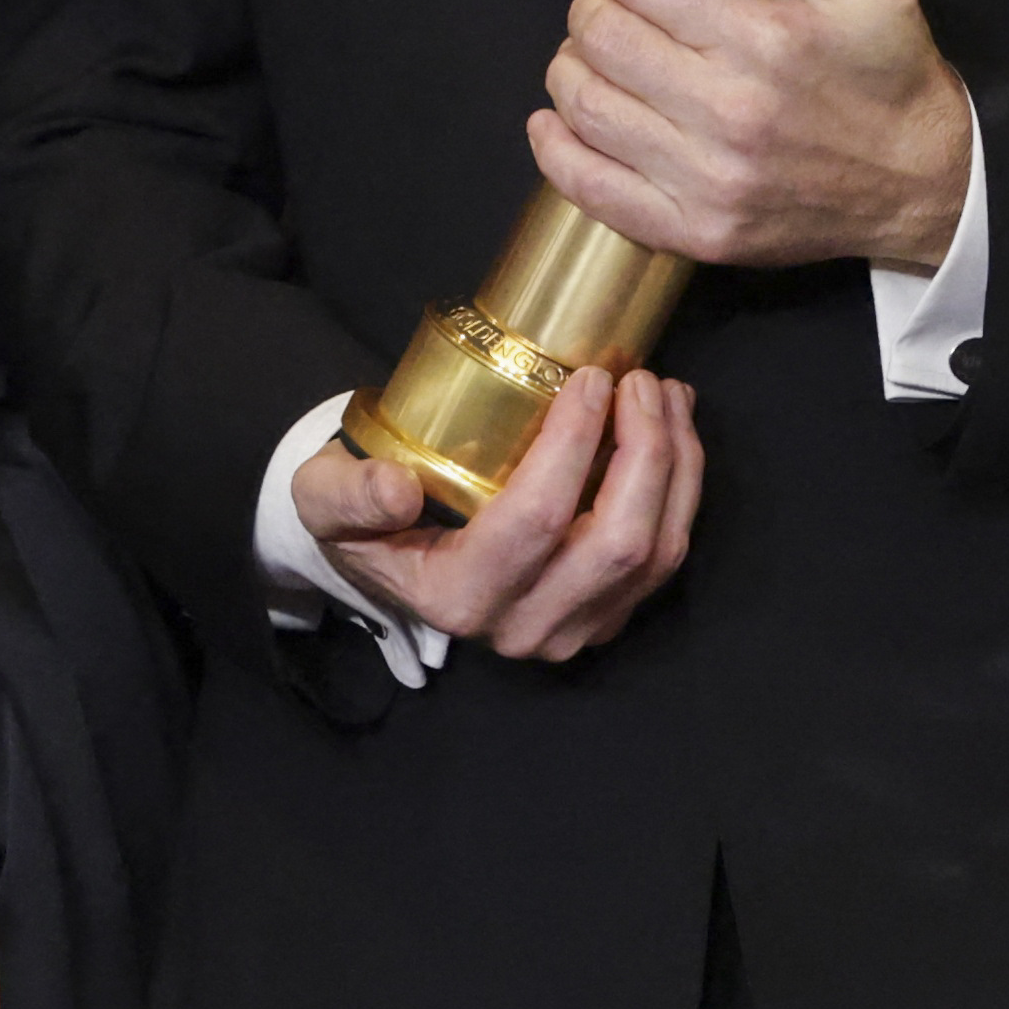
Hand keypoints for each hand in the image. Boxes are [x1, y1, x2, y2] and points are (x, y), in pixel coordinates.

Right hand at [289, 362, 700, 659]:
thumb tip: (398, 489)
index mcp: (458, 598)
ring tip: (666, 395)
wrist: (384, 556)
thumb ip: (349, 493)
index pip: (537, 519)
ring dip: (676, 467)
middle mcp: (522, 629)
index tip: (591, 377)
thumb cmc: (358, 510)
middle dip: (645, 452)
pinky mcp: (604, 618)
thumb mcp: (326, 497)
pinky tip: (673, 433)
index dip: (575, 444)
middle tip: (641, 379)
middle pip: (617, 543)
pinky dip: (682, 492)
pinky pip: (665, 560)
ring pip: (656, 554)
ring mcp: (571, 631)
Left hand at [530, 0, 970, 271]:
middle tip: (618, 12)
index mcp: (768, 39)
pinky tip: (558, 120)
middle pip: (601, 37)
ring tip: (600, 59)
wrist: (923, 183)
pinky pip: (591, 189)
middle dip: (597, 9)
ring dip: (574, 69)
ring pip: (584, 105)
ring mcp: (707, 181)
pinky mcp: (695, 233)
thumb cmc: (890, 72)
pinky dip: (556, 149)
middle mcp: (730, 112)